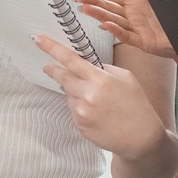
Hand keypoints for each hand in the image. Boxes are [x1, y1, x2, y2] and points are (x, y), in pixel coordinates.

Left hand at [34, 34, 165, 158]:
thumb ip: (104, 69)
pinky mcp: (79, 126)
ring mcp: (81, 112)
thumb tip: (87, 66)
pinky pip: (73, 110)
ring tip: (97, 100)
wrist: (140, 138)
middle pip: (62, 77)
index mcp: (100, 79)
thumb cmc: (136, 105)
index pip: (70, 60)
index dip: (52, 48)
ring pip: (68, 94)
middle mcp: (87, 95)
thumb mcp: (126, 78)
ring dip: (75, 92)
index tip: (38, 39)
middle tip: (48, 67)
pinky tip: (97, 113)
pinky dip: (80, 107)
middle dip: (54, 71)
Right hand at [69, 0, 177, 58]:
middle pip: (107, 7)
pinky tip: (107, 25)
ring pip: (113, 20)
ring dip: (100, 15)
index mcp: (133, 0)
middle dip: (91, 2)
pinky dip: (117, 30)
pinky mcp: (143, 41)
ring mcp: (135, 28)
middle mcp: (131, 14)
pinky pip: (128, 35)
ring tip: (86, 9)